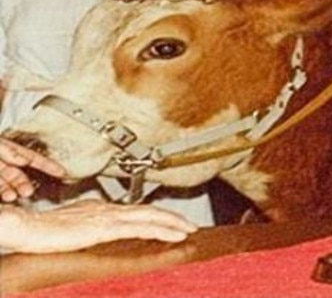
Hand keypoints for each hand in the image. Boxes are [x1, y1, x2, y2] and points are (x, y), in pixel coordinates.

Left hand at [0, 138, 65, 202]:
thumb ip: (8, 151)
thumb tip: (24, 160)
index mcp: (6, 149)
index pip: (31, 158)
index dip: (47, 165)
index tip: (62, 173)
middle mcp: (1, 162)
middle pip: (17, 175)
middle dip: (24, 184)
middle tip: (27, 192)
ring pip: (4, 185)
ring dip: (9, 192)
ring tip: (11, 197)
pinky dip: (3, 192)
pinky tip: (7, 196)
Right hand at [0, 200, 196, 253]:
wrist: (29, 227)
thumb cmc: (44, 229)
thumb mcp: (73, 226)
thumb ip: (89, 226)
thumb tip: (99, 229)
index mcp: (101, 208)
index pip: (135, 210)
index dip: (156, 215)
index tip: (171, 220)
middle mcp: (108, 209)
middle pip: (148, 210)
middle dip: (172, 217)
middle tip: (190, 225)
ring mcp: (109, 217)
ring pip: (150, 217)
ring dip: (173, 222)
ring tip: (189, 229)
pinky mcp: (107, 228)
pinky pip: (141, 228)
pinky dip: (162, 230)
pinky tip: (174, 234)